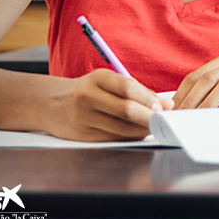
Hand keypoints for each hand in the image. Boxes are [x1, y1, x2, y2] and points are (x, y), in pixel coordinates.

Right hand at [43, 69, 169, 141]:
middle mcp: (88, 97)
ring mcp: (84, 118)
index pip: (128, 88)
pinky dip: (131, 137)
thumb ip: (137, 90)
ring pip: (122, 128)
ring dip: (143, 130)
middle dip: (150, 117)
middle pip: (126, 110)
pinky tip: (138, 133)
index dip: (148, 99)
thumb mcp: (107, 81)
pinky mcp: (84, 136)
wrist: (50, 104)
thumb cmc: (87, 90)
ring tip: (154, 127)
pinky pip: (115, 139)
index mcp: (97, 79)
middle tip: (163, 120)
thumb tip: (167, 104)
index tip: (163, 107)